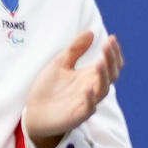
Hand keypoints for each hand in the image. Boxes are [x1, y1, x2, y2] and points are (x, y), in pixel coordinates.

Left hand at [24, 31, 123, 147]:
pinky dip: (90, 99)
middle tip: (107, 45)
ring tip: (100, 61)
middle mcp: (92, 88)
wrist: (34, 113)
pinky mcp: (77, 116)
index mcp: (90, 76)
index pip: (111, 64)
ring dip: (103, 75)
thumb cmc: (49, 89)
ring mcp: (87, 102)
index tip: (111, 38)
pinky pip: (89, 108)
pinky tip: (87, 88)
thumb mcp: (60, 63)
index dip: (114, 53)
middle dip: (111, 60)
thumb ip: (75, 50)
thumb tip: (91, 32)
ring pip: (103, 89)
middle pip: (111, 75)